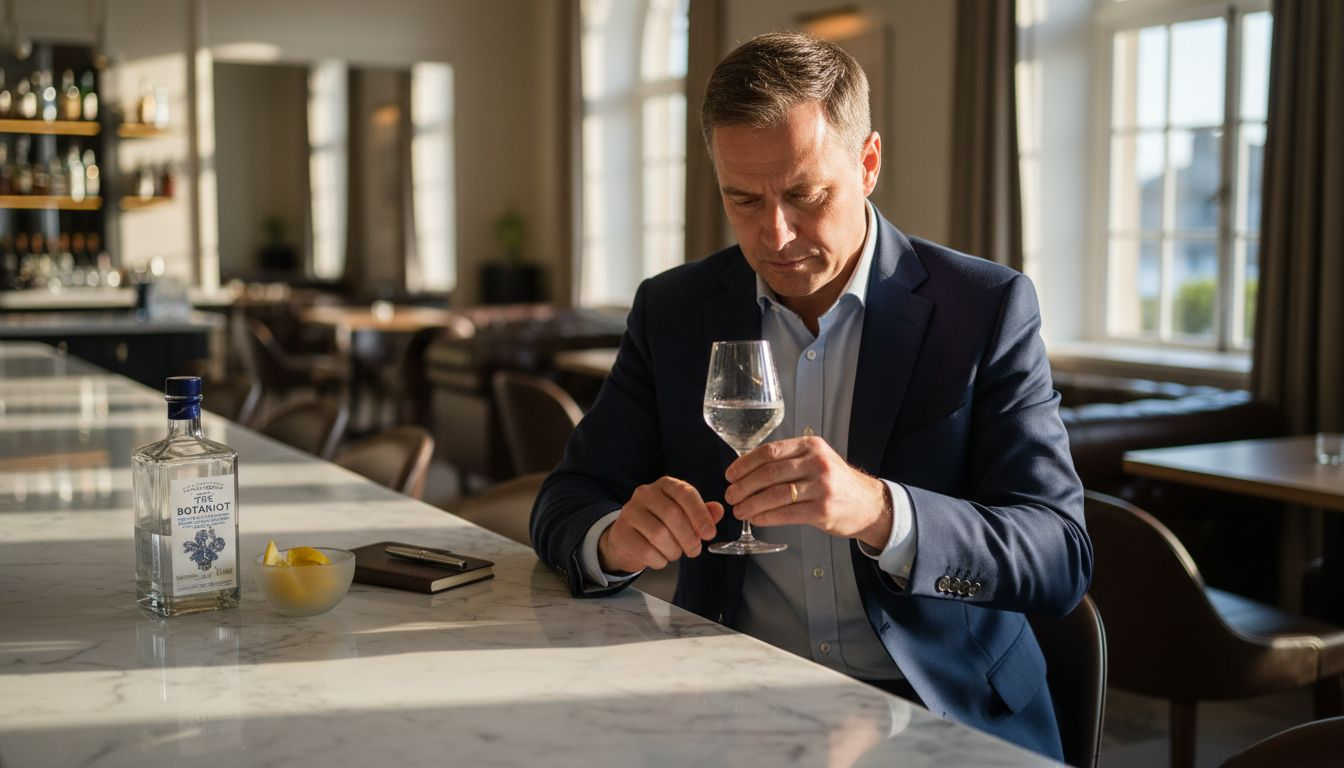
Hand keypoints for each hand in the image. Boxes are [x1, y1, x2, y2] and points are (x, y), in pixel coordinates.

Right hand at [598, 476, 724, 573]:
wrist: (628, 538)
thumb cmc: (661, 524)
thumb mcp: (684, 515)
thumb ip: (702, 513)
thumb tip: (718, 510)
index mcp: (665, 485)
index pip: (685, 493)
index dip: (700, 514)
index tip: (709, 533)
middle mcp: (645, 493)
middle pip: (672, 514)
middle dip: (689, 537)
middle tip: (695, 550)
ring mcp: (630, 511)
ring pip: (659, 534)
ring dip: (673, 550)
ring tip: (675, 553)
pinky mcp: (621, 532)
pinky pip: (646, 550)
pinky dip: (659, 560)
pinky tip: (661, 559)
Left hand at [723, 436, 891, 548]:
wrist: (868, 504)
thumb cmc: (836, 482)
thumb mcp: (816, 459)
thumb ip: (788, 459)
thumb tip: (747, 469)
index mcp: (811, 445)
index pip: (769, 451)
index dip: (744, 464)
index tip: (730, 475)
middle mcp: (817, 463)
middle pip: (769, 473)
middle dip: (743, 486)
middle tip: (730, 495)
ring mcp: (821, 487)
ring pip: (775, 494)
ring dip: (751, 504)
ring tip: (739, 510)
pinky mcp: (823, 510)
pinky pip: (786, 513)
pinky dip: (766, 517)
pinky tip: (755, 519)